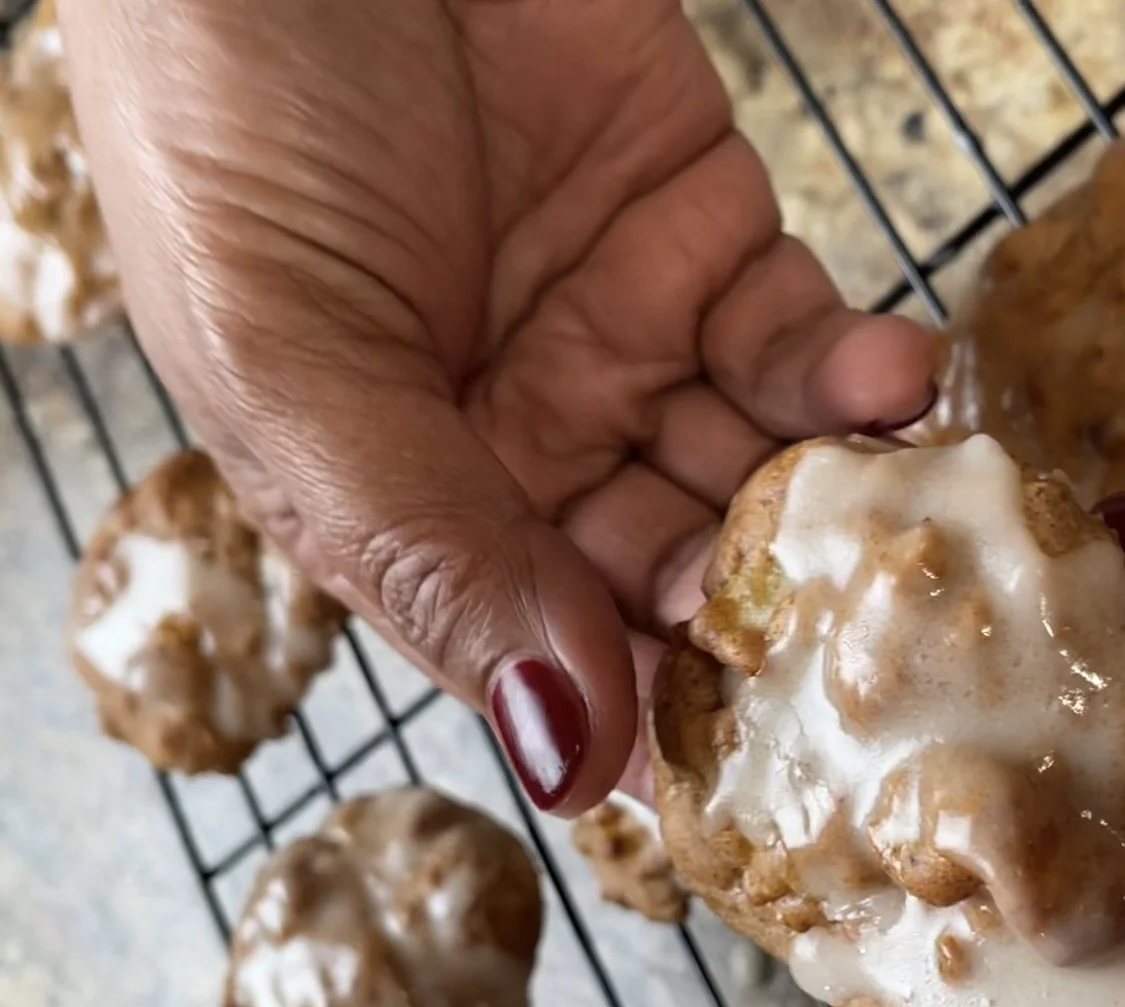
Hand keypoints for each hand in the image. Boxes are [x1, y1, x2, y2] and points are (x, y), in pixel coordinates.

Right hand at [60, 0, 935, 809]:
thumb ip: (432, 554)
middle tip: (855, 637)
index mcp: (400, 501)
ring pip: (756, 467)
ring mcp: (622, 333)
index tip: (751, 765)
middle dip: (761, 611)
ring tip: (891, 509)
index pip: (541, 652)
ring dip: (828, 502)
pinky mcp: (704, 222)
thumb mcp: (292, 362)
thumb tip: (562, 759)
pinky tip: (889, 384)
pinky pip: (799, 336)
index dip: (643, 712)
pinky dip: (853, 373)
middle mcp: (521, 439)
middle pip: (672, 576)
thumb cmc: (232, 123)